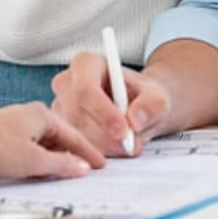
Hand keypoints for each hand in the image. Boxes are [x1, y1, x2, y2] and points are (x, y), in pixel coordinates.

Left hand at [0, 101, 104, 178]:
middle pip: (60, 138)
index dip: (89, 152)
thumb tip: (80, 168)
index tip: (101, 163)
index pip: (75, 135)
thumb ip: (60, 165)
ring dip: (55, 160)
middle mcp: (32, 117)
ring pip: (45, 145)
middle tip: (87, 172)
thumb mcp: (33, 161)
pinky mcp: (6, 137)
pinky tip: (39, 174)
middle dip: (73, 156)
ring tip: (65, 177)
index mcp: (43, 116)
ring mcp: (18, 126)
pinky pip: (31, 149)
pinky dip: (39, 161)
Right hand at [52, 52, 171, 157]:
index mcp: (86, 64)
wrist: (140, 108)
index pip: (85, 89)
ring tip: (126, 144)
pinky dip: (94, 155)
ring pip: (74, 134)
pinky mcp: (60, 129)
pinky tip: (113, 150)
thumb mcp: (157, 99)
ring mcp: (60, 107)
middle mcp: (67, 83)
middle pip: (77, 115)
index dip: (103, 113)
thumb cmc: (144, 98)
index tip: (123, 131)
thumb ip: (150, 106)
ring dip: (102, 147)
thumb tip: (134, 119)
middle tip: (129, 145)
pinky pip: (72, 148)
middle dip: (104, 136)